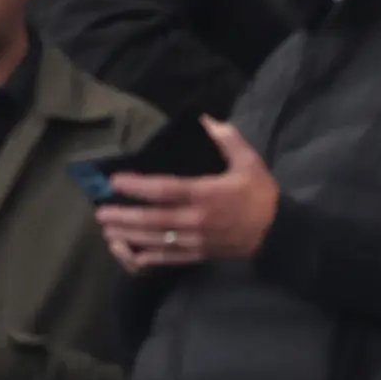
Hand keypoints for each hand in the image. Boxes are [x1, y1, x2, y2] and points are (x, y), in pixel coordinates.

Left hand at [100, 119, 280, 270]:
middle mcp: (197, 219)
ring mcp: (198, 240)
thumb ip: (227, 139)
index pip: (165, 189)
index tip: (115, 181)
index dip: (138, 186)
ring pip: (157, 240)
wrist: (280, 233)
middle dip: (125, 216)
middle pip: (154, 219)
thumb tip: (206, 121)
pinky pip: (171, 258)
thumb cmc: (261, 195)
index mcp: (206, 194)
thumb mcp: (249, 162)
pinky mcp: (201, 254)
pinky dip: (150, 257)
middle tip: (100, 212)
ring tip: (107, 230)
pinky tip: (132, 254)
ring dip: (130, 235)